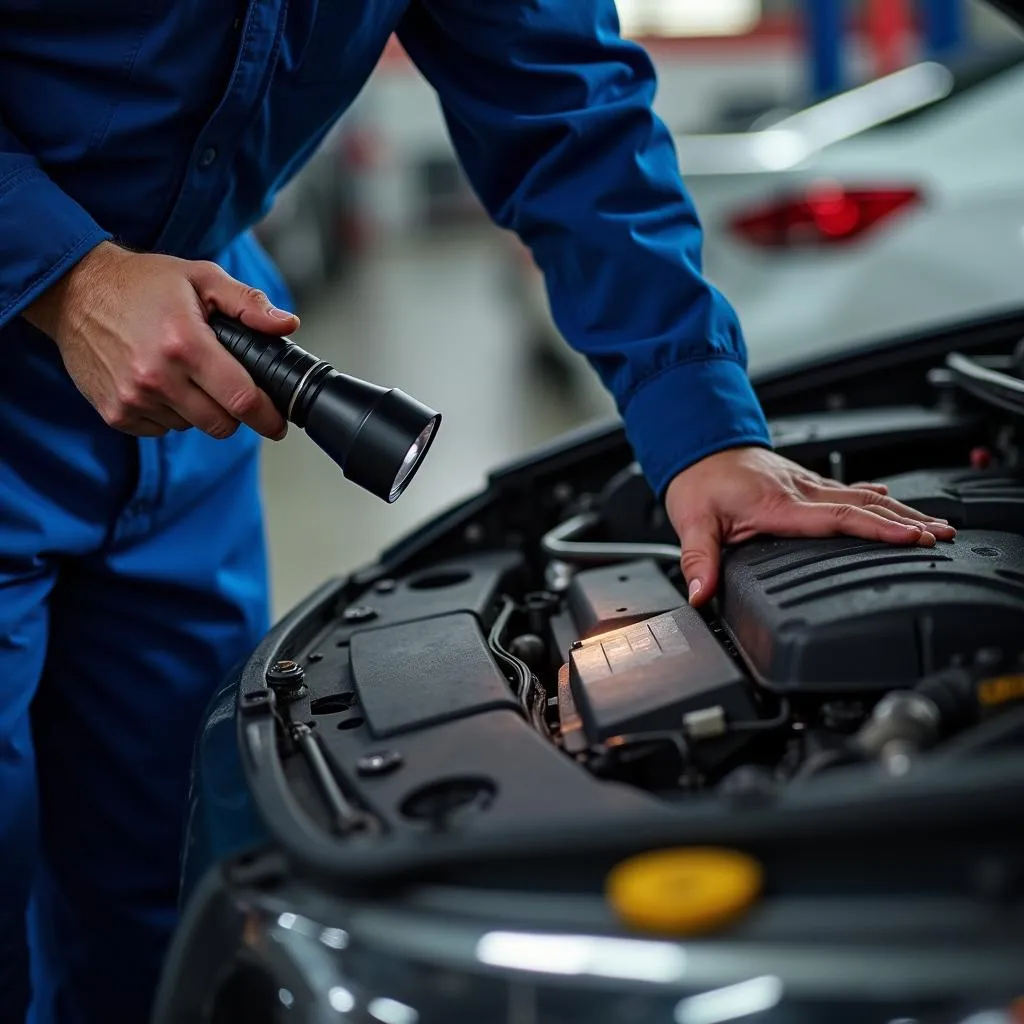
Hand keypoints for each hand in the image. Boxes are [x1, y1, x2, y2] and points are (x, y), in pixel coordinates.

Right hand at [23, 240, 298, 439]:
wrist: (73, 290)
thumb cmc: (142, 283)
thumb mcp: (201, 278)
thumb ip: (248, 304)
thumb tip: (287, 325)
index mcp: (185, 344)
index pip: (241, 400)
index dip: (267, 416)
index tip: (278, 423)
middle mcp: (157, 377)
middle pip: (221, 424)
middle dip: (233, 411)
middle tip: (228, 387)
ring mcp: (133, 398)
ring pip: (191, 427)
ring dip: (198, 409)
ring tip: (184, 373)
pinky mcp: (115, 412)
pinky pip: (161, 429)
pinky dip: (169, 413)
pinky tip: (160, 382)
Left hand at [665, 447, 956, 606]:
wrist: (696, 444)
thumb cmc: (697, 481)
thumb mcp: (692, 522)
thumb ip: (700, 560)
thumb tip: (700, 593)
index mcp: (779, 504)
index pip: (839, 518)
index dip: (877, 530)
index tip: (912, 538)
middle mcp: (800, 491)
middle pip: (864, 505)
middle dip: (906, 521)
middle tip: (943, 535)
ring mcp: (805, 484)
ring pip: (861, 496)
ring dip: (899, 510)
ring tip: (935, 524)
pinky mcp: (802, 483)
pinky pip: (847, 490)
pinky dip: (873, 499)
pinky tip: (890, 502)